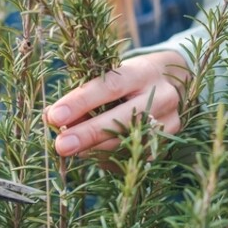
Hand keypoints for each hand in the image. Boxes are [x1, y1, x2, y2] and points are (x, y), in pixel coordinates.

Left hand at [43, 50, 188, 156]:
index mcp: (143, 71)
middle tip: (61, 146)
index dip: (80, 103)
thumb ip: (84, 93)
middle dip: (88, 134)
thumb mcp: (112, 74)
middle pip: (122, 119)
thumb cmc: (131, 76)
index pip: (109, 87)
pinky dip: (110, 157)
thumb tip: (52, 117)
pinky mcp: (170, 140)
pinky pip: (135, 155)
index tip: (54, 117)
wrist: (176, 79)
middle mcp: (162, 95)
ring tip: (70, 148)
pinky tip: (94, 153)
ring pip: (128, 142)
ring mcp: (170, 120)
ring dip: (95, 149)